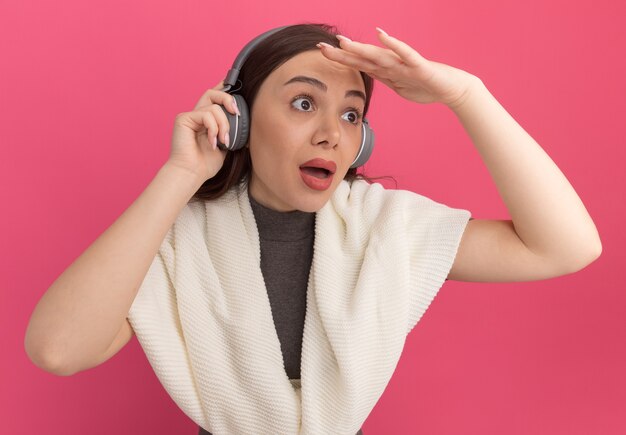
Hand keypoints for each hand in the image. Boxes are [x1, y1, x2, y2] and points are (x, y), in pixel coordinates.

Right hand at [167, 81, 239, 182]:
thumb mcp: (226, 145)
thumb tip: (248, 123)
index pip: (215, 97)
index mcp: (207, 119)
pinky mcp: (183, 118)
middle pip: (213, 92)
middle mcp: (197, 114)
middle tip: (236, 114)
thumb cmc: (206, 163)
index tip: (236, 85)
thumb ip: (233, 131)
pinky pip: (205, 114)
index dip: (224, 88)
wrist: (192, 173)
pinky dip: (213, 128)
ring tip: (223, 141)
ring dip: (223, 124)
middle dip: (228, 99)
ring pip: (213, 106)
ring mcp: (190, 116)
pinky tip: (212, 143)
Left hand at [318, 28, 479, 108]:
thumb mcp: (398, 86)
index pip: (358, 63)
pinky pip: (405, 54)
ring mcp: (404, 64)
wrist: (451, 89)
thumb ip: (383, 78)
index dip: (341, 58)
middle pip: (362, 58)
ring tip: (343, 42)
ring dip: (360, 48)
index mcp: (386, 70)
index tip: (322, 52)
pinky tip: (382, 35)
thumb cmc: (425, 86)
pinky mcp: (418, 66)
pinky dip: (393, 44)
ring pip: (378, 55)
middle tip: (321, 46)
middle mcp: (392, 64)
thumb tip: (368, 73)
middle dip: (342, 53)